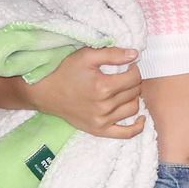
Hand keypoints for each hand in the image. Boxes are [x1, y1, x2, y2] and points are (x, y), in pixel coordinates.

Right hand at [22, 46, 145, 137]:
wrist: (47, 93)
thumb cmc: (66, 72)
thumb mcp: (86, 56)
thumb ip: (112, 54)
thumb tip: (135, 55)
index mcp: (103, 87)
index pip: (134, 78)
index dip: (134, 68)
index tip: (127, 65)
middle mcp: (104, 106)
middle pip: (134, 92)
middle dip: (132, 81)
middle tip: (123, 75)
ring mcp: (102, 120)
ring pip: (133, 108)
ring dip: (133, 97)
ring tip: (124, 90)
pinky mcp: (99, 130)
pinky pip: (126, 133)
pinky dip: (137, 126)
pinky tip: (141, 117)